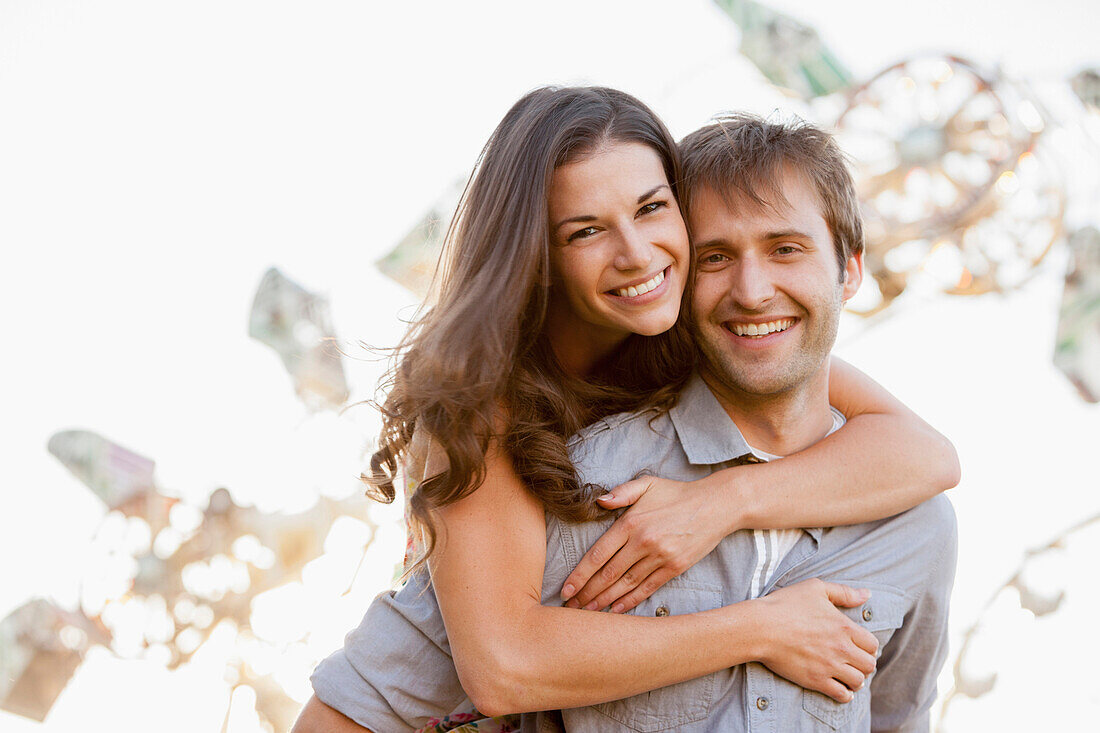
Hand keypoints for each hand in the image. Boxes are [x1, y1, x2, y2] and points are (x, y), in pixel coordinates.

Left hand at [561, 474, 725, 612]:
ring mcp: (660, 557)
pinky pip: (647, 588)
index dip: (580, 574)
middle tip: (570, 606)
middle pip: (608, 574)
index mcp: (631, 523)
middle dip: (587, 593)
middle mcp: (643, 542)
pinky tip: (616, 610)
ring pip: (625, 585)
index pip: (598, 554)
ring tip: (587, 612)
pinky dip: (630, 601)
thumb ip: (621, 492)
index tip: (566, 588)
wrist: (716, 505)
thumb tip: (599, 501)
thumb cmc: (677, 494)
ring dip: (604, 601)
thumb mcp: (647, 484)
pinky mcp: (674, 568)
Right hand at [754, 579, 878, 702]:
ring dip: (856, 679)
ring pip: (858, 681)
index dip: (868, 647)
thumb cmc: (785, 604)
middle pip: (869, 665)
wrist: (760, 627)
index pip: (872, 644)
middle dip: (864, 664)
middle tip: (854, 662)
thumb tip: (867, 594)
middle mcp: (841, 648)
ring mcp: (829, 666)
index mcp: (844, 626)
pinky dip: (845, 695)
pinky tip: (841, 689)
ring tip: (848, 676)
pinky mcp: (816, 680)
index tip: (860, 647)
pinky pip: (842, 695)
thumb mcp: (815, 588)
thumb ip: (844, 592)